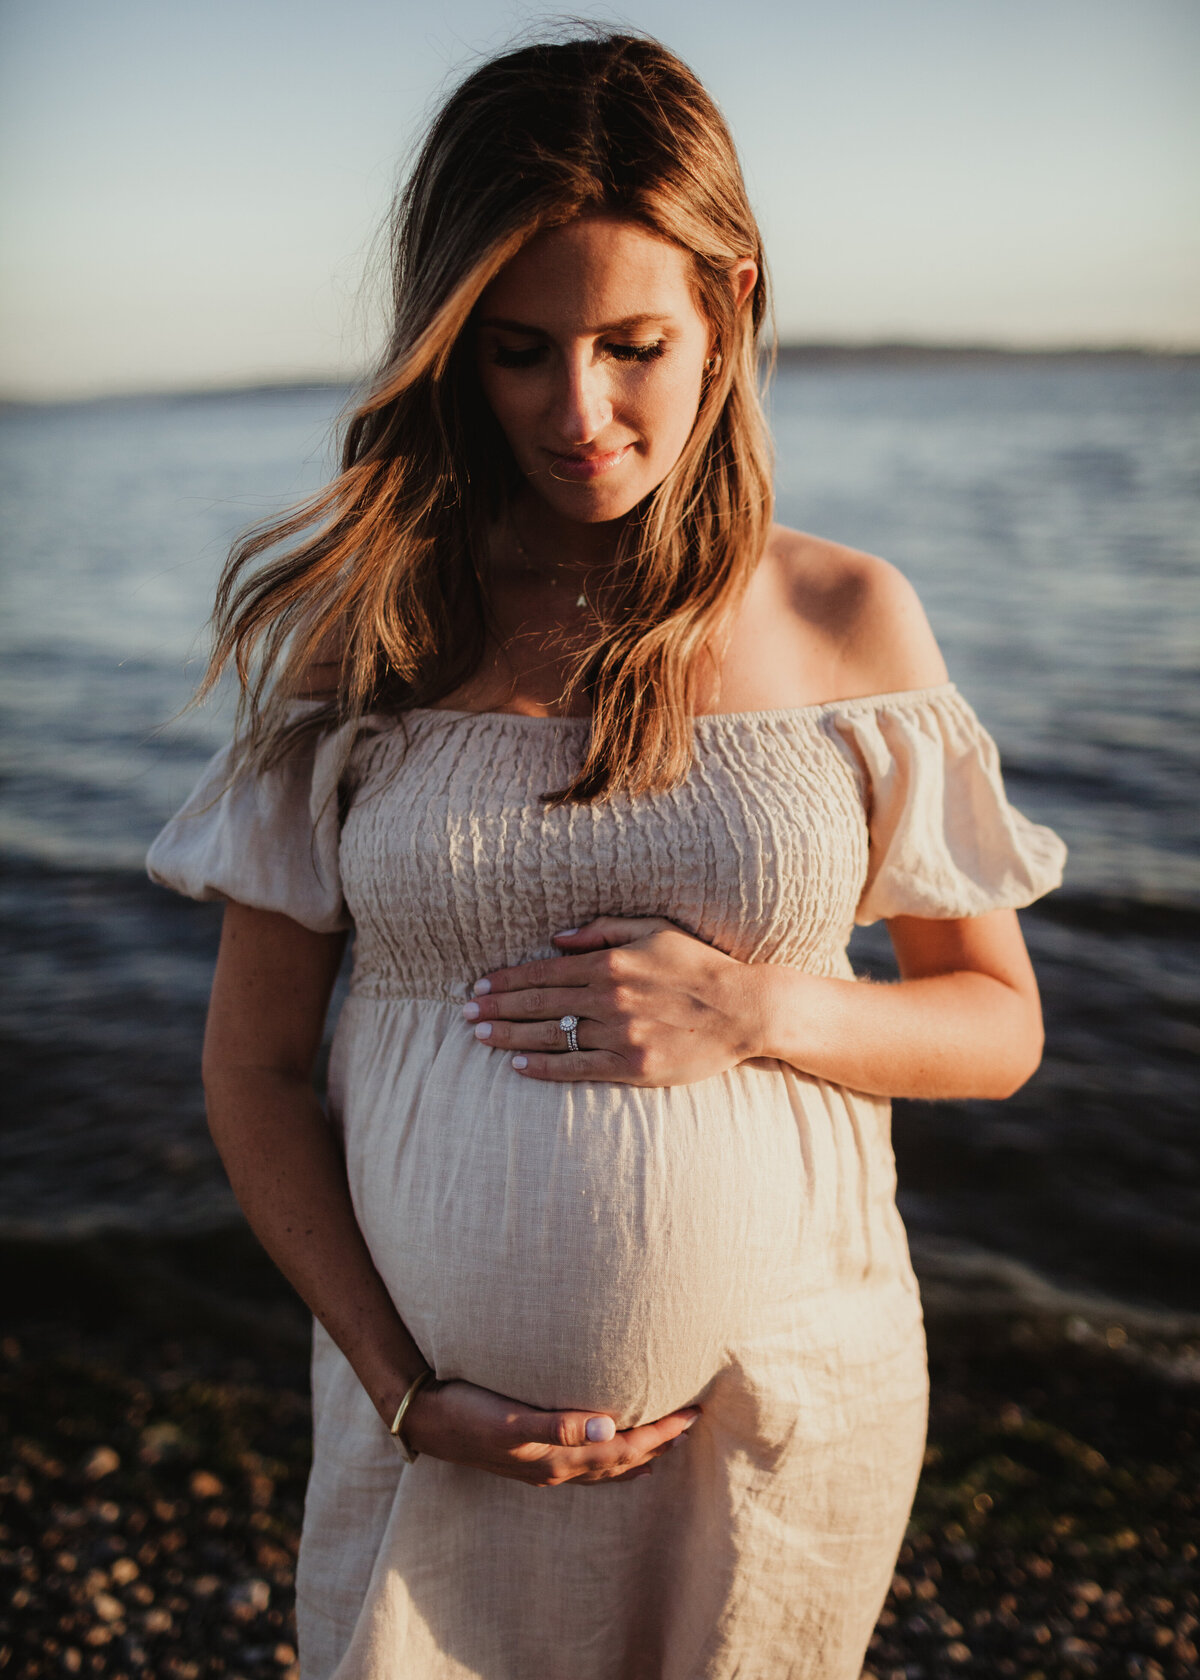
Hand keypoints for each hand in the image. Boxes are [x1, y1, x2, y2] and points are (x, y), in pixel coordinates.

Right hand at [402, 1376, 699, 1486]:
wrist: (426, 1420)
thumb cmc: (468, 1411)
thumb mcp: (510, 1418)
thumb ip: (558, 1424)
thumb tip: (609, 1424)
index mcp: (557, 1459)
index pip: (624, 1448)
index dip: (660, 1433)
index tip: (691, 1414)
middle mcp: (556, 1469)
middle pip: (622, 1461)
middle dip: (659, 1443)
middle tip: (692, 1421)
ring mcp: (544, 1468)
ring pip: (605, 1467)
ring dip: (638, 1455)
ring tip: (665, 1443)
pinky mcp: (532, 1459)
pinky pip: (585, 1465)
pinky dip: (610, 1460)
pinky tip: (611, 1450)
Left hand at [463, 916, 767, 1085]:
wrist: (742, 1009)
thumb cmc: (698, 964)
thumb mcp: (653, 930)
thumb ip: (602, 929)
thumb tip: (556, 939)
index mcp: (610, 963)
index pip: (543, 971)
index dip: (507, 980)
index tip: (480, 986)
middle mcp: (608, 998)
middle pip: (538, 1003)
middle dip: (497, 1008)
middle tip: (465, 1013)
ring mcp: (618, 1035)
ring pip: (550, 1036)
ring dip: (510, 1037)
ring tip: (481, 1036)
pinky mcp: (631, 1066)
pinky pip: (576, 1068)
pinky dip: (543, 1067)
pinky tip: (518, 1066)